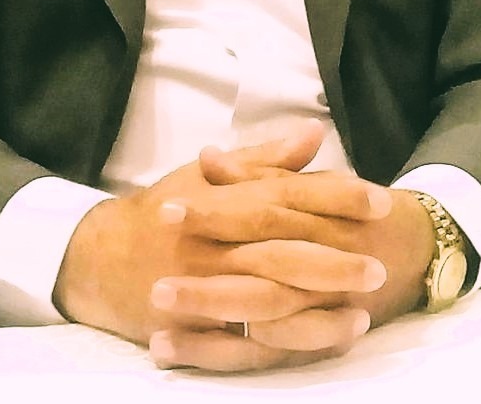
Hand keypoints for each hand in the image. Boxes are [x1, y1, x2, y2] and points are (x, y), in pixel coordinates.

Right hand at [53, 124, 391, 370]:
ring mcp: (203, 290)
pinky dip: (289, 346)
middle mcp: (213, 245)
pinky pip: (247, 345)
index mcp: (220, 200)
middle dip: (332, 257)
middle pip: (279, 250)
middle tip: (380, 263)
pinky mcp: (196, 330)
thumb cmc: (162, 210)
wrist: (100, 258)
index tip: (378, 199)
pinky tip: (329, 342)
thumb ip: (263, 158)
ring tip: (364, 311)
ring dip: (317, 309)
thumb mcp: (206, 175)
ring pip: (267, 302)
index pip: (283, 193)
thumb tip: (314, 132)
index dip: (333, 195)